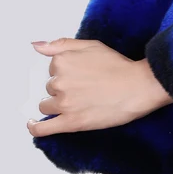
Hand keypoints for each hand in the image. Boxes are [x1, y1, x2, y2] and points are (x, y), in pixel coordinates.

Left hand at [27, 37, 172, 135]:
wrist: (139, 86)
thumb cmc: (119, 66)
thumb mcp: (92, 45)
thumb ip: (62, 44)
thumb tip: (36, 46)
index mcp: (63, 62)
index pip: (53, 69)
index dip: (67, 72)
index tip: (81, 74)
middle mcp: (59, 82)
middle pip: (50, 87)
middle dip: (64, 88)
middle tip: (85, 88)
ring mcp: (64, 103)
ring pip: (46, 105)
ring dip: (57, 104)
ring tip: (76, 103)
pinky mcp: (70, 122)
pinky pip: (42, 129)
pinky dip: (35, 128)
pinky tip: (33, 124)